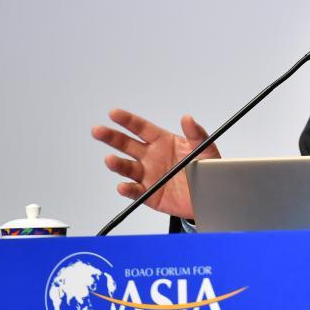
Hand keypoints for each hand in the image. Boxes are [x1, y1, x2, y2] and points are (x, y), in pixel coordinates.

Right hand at [91, 108, 218, 218]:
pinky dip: (127, 189)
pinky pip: (135, 191)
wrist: (211, 196)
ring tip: (110, 160)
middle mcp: (151, 157)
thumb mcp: (206, 148)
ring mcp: (148, 175)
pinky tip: (123, 185)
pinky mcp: (149, 194)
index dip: (127, 120)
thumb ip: (196, 134)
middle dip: (111, 137)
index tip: (114, 113)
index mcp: (162, 141)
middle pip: (126, 145)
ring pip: (127, 167)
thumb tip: (187, 118)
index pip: (141, 128)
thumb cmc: (207, 169)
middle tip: (99, 131)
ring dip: (117, 164)